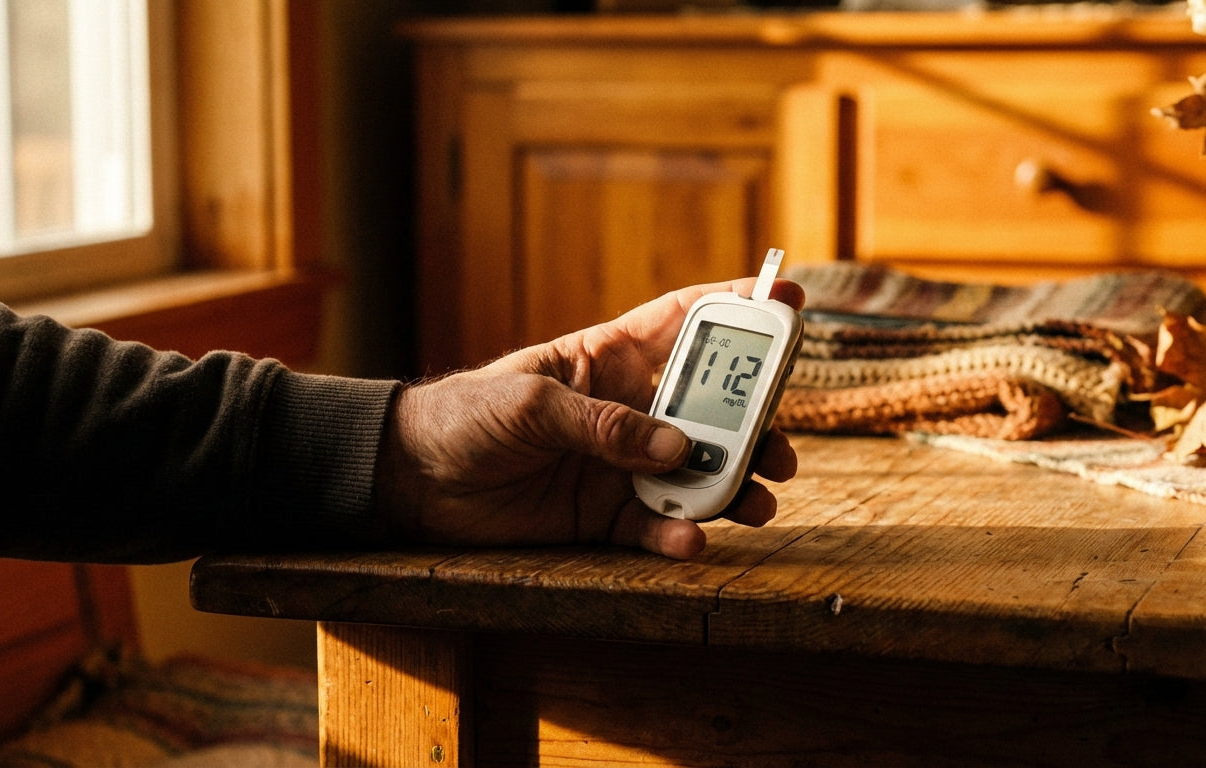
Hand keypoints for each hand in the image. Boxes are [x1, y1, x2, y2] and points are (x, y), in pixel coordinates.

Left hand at [377, 276, 805, 559]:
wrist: (413, 480)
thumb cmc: (465, 416)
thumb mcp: (532, 406)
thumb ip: (605, 425)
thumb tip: (677, 448)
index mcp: (611, 357)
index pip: (688, 323)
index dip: (741, 308)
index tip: (792, 302)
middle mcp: (629, 409)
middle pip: (711, 408)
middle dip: (755, 422)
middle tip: (781, 444)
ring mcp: (622, 465)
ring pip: (697, 473)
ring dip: (733, 486)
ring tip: (759, 501)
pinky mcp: (604, 516)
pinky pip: (655, 527)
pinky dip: (678, 536)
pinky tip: (690, 542)